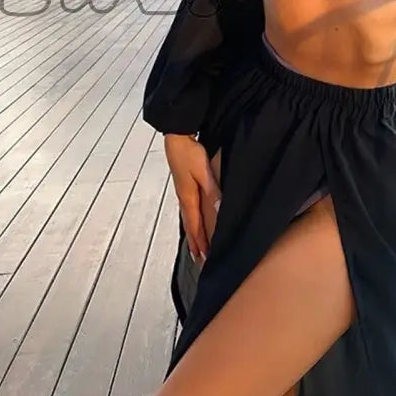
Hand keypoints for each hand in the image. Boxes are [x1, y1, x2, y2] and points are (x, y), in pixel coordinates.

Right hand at [163, 134, 221, 262]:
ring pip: (187, 218)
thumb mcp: (202, 170)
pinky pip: (187, 209)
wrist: (176, 136)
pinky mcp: (183, 185)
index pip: (195, 224)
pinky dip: (190, 220)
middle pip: (189, 225)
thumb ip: (212, 190)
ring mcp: (182, 191)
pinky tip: (192, 220)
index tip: (203, 255)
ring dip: (192, 233)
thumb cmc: (188, 152)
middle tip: (198, 258)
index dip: (200, 240)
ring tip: (195, 245)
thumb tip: (219, 208)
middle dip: (195, 242)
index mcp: (188, 196)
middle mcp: (183, 197)